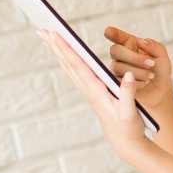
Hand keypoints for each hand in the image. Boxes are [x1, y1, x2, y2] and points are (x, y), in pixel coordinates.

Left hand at [41, 30, 149, 159]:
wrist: (125, 143)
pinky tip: (62, 53)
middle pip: (68, 63)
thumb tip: (128, 75)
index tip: (54, 33)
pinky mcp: (91, 93)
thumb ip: (128, 93)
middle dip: (55, 45)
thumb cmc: (129, 128)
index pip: (77, 65)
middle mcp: (89, 90)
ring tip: (46, 35)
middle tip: (41, 28)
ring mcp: (88, 91)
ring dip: (58, 51)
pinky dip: (67, 60)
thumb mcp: (131, 112)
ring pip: (69, 67)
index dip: (66, 48)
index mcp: (96, 91)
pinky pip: (75, 72)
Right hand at [105, 26, 172, 109]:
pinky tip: (144, 83)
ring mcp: (116, 71)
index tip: (108, 31)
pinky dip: (134, 81)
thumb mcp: (162, 58)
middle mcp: (120, 57)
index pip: (119, 38)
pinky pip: (118, 80)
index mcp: (130, 46)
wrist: (160, 92)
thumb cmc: (160, 72)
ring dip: (137, 70)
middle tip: (151, 63)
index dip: (113, 34)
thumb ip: (155, 47)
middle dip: (134, 56)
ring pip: (117, 66)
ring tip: (151, 76)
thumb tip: (141, 42)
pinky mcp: (116, 84)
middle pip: (115, 50)